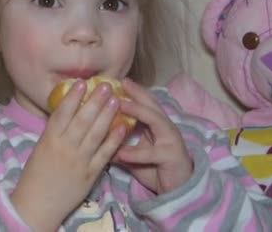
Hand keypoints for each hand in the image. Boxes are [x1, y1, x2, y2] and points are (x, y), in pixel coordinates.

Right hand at [10, 80, 126, 230]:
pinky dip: (115, 139)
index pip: (62, 113)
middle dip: (96, 101)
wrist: (38, 204)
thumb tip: (69, 112)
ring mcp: (79, 160)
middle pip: (83, 120)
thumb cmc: (36, 174)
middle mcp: (65, 147)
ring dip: (107, 115)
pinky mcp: (91, 174)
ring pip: (96, 133)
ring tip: (116, 99)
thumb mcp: (41, 148)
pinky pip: (105, 154)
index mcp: (49, 139)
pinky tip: (123, 126)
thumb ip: (55, 132)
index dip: (73, 97)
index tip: (82, 83)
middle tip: (107, 85)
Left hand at [112, 79, 192, 194]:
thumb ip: (117, 145)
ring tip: (121, 105)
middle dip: (137, 92)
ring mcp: (171, 140)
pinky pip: (153, 153)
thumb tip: (95, 138)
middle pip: (152, 105)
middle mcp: (165, 128)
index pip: (145, 103)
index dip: (133, 91)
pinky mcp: (173, 156)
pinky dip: (136, 152)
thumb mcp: (132, 155)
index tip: (116, 81)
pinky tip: (121, 153)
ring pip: (156, 120)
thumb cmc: (155, 169)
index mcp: (156, 125)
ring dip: (138, 111)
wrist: (176, 190)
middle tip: (122, 83)